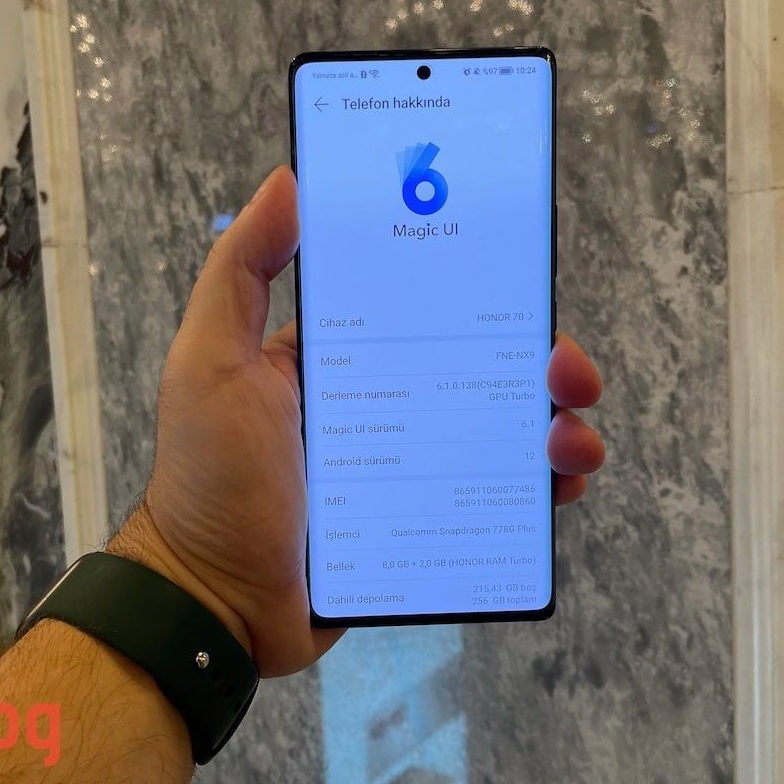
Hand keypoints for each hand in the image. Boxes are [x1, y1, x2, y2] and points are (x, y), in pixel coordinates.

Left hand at [110, 167, 604, 677]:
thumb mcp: (210, 360)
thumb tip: (289, 180)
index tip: (521, 275)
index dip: (479, 285)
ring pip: (504, 430)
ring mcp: (413, 465)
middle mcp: (386, 402)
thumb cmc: (210, 477)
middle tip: (566, 372)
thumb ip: (241, 269)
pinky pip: (499, 498)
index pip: (425, 304)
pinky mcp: (429, 522)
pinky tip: (562, 484)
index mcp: (343, 357)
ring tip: (573, 439)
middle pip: (482, 365)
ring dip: (557, 424)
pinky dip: (542, 487)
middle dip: (540, 360)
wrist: (217, 603)